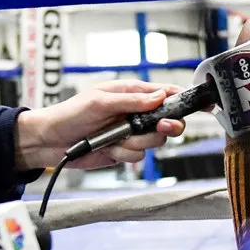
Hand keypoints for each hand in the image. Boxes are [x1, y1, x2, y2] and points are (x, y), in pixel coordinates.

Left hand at [14, 81, 186, 170]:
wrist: (49, 142)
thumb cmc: (69, 114)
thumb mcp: (100, 102)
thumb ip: (132, 100)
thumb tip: (159, 96)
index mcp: (131, 94)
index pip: (165, 94)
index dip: (184, 99)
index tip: (200, 104)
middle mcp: (136, 114)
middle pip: (168, 121)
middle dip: (165, 127)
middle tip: (160, 127)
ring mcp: (131, 134)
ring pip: (154, 142)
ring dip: (135, 143)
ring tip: (114, 138)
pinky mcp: (124, 151)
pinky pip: (138, 156)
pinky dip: (123, 154)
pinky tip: (107, 149)